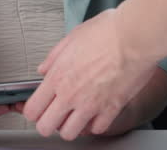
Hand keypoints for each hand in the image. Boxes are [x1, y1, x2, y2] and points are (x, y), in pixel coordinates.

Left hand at [22, 9, 152, 139]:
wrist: (135, 37)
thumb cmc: (107, 32)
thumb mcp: (72, 37)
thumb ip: (54, 57)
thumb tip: (44, 68)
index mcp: (58, 76)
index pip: (32, 109)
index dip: (33, 111)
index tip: (38, 108)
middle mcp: (71, 94)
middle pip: (46, 127)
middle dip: (47, 124)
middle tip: (53, 116)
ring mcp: (91, 105)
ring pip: (70, 134)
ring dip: (70, 127)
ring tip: (74, 117)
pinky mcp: (111, 109)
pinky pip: (97, 129)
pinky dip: (95, 124)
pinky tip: (96, 113)